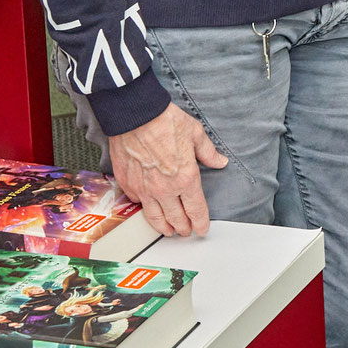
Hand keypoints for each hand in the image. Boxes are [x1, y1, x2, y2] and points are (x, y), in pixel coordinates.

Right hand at [107, 103, 228, 237]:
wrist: (136, 115)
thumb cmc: (166, 121)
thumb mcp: (196, 134)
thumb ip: (208, 152)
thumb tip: (220, 161)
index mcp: (186, 178)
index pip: (196, 210)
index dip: (200, 223)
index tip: (202, 229)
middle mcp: (165, 189)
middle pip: (176, 219)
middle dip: (183, 228)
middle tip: (186, 231)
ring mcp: (144, 189)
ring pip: (155, 217)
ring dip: (164, 227)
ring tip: (169, 230)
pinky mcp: (128, 184)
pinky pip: (138, 202)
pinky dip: (144, 207)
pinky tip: (149, 207)